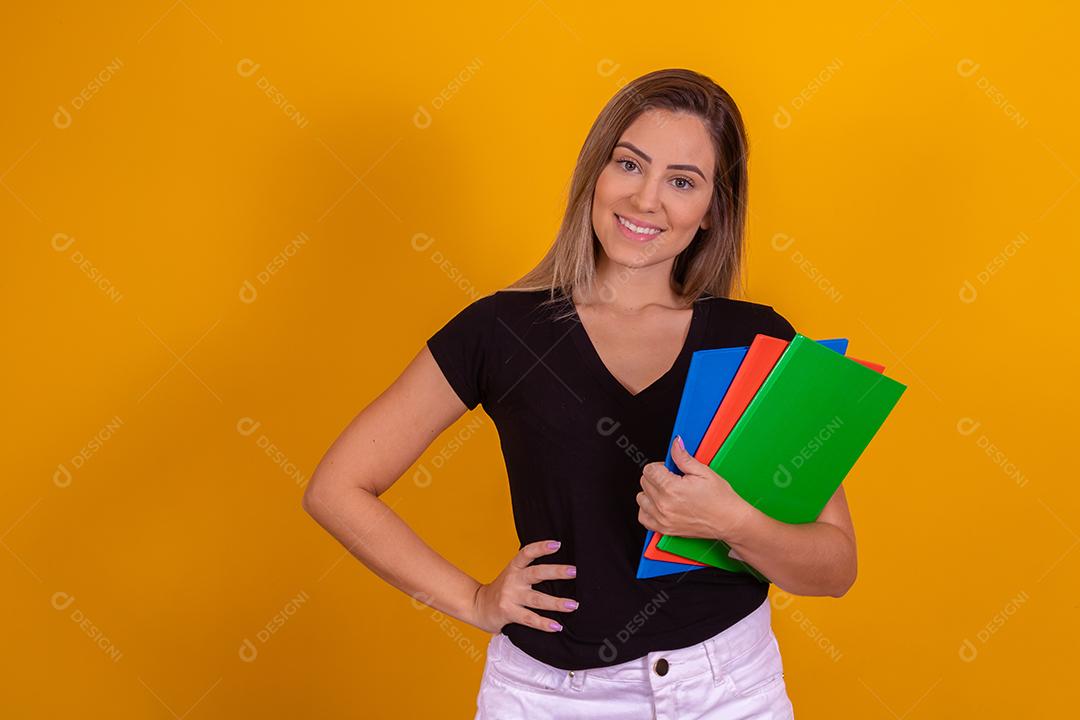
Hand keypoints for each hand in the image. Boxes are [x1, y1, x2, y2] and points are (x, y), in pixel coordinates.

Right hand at [470, 540, 578, 633]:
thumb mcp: (513, 575)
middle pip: (536, 573)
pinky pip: (529, 619)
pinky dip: (544, 623)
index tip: (557, 544)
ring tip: (573, 605)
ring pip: (536, 599)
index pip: (527, 553)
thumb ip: (529, 570)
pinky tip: (557, 626)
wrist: (477, 606)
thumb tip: (560, 568)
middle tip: (574, 571)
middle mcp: (512, 580)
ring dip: (556, 602)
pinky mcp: (508, 612)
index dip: (541, 547)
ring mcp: (510, 596)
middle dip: (556, 572)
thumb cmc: (502, 590)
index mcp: (514, 567)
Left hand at [636, 435, 753, 541]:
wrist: (730, 521)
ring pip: (641, 498)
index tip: (669, 469)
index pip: (649, 470)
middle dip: (656, 477)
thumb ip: (683, 458)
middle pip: (644, 482)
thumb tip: (675, 444)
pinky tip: (660, 504)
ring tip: (667, 492)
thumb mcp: (703, 472)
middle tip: (672, 479)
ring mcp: (663, 519)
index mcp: (672, 488)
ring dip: (651, 493)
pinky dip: (648, 510)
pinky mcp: (664, 529)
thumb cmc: (721, 499)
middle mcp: (664, 505)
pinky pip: (643, 517)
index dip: (660, 466)